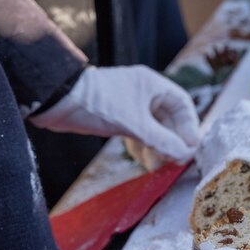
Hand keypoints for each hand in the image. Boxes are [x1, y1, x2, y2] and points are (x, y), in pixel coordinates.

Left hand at [29, 66, 199, 166]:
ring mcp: (130, 104)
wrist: (58, 101)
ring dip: (159, 146)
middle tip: (177, 161)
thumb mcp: (134, 124)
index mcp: (152, 84)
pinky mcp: (117, 116)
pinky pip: (139, 133)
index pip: (182, 104)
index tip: (191, 148)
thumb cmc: (98, 104)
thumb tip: (185, 155)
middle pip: (169, 118)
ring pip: (154, 127)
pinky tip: (144, 161)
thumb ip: (161, 140)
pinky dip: (143, 147)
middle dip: (173, 140)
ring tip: (161, 166)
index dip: (189, 126)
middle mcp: (144, 92)